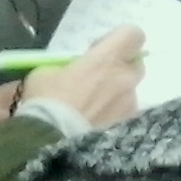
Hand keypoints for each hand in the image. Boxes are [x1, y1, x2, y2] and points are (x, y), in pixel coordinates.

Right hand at [22, 24, 145, 129]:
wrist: (49, 145)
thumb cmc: (46, 103)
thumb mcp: (45, 73)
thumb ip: (67, 66)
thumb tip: (71, 71)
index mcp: (106, 59)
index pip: (134, 34)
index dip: (120, 39)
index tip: (101, 49)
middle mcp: (125, 79)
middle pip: (135, 64)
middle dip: (119, 68)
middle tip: (96, 80)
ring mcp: (129, 104)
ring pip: (130, 92)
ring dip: (116, 95)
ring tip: (91, 109)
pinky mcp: (127, 127)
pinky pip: (125, 114)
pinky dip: (114, 116)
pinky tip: (94, 125)